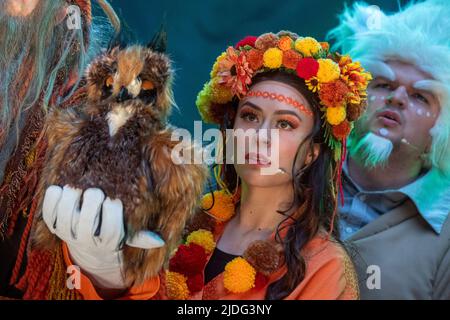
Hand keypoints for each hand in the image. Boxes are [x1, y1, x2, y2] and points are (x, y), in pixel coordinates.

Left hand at [42, 185, 163, 288]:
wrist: (86, 245)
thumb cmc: (112, 231)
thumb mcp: (128, 236)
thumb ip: (142, 237)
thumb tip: (160, 240)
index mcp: (107, 242)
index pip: (111, 230)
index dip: (112, 212)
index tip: (114, 200)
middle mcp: (86, 240)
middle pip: (86, 221)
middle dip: (92, 201)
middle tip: (95, 191)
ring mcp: (67, 233)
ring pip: (66, 213)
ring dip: (72, 197)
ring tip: (78, 189)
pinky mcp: (53, 225)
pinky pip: (48, 211)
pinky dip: (53, 197)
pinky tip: (61, 190)